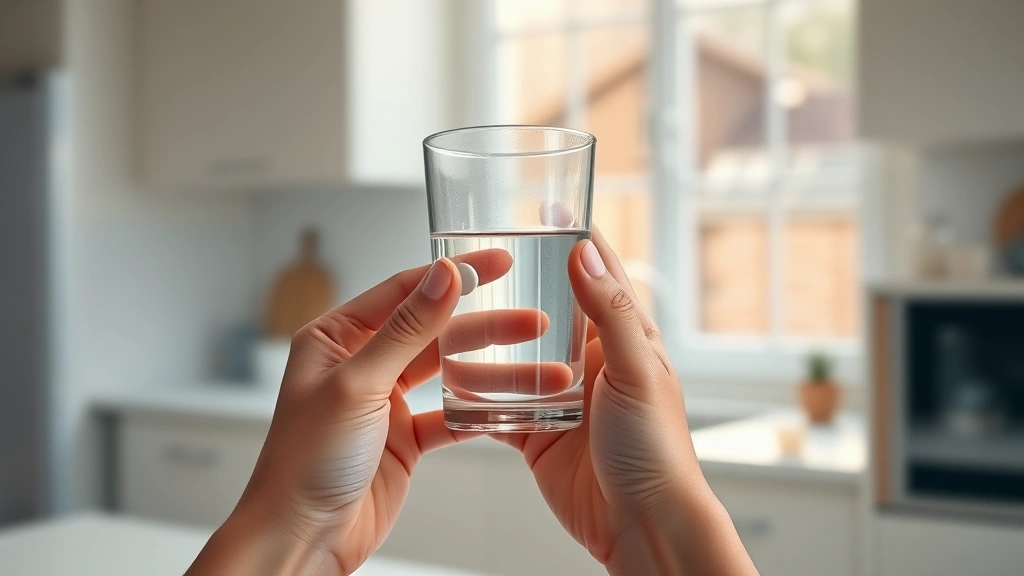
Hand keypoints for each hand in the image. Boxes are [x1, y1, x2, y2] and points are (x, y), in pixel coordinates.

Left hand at [189, 250, 547, 574]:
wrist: (302, 538)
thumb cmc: (305, 461)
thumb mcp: (358, 384)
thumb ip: (406, 329)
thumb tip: (443, 276)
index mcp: (336, 338)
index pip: (403, 291)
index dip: (453, 273)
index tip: (497, 263)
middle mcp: (361, 364)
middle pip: (433, 331)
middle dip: (485, 325)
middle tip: (532, 319)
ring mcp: (384, 401)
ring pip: (447, 372)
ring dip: (491, 369)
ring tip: (536, 363)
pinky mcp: (404, 438)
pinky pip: (450, 416)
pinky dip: (480, 412)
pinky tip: (512, 407)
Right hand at [493, 230, 757, 575]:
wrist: (640, 524)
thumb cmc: (655, 449)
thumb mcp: (636, 370)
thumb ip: (609, 313)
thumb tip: (583, 254)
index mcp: (625, 340)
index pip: (599, 277)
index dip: (576, 240)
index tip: (550, 210)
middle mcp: (592, 365)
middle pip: (551, 313)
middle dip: (523, 286)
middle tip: (487, 259)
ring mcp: (562, 400)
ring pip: (518, 360)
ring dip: (493, 343)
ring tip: (459, 317)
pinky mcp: (538, 435)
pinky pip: (500, 408)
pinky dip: (478, 397)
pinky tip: (455, 383)